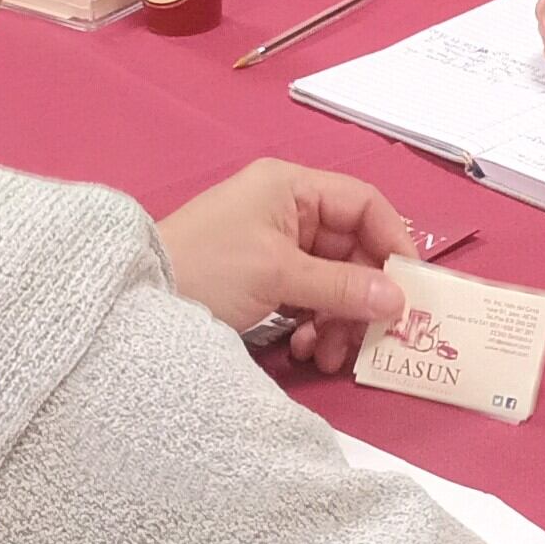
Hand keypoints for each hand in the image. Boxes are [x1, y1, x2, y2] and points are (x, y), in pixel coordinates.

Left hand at [158, 157, 409, 370]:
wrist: (134, 302)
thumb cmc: (208, 269)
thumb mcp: (278, 274)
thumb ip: (341, 286)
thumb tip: (398, 299)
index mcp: (291, 187)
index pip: (364, 204)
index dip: (393, 242)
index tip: (410, 288)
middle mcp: (287, 210)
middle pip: (352, 249)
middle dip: (361, 296)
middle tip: (370, 338)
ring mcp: (274, 246)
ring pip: (332, 280)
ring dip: (339, 319)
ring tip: (326, 355)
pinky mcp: (262, 280)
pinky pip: (308, 299)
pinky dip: (314, 325)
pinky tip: (304, 350)